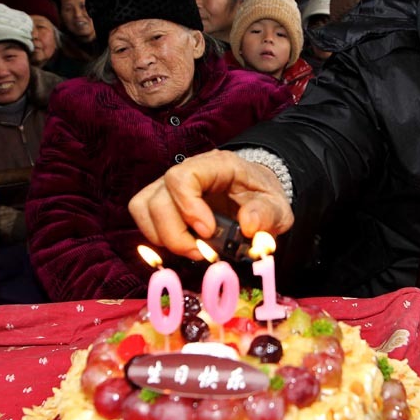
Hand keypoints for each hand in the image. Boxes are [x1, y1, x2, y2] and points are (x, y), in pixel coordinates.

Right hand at [129, 149, 293, 259]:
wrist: (256, 195)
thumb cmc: (262, 199)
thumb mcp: (277, 207)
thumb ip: (267, 215)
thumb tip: (249, 225)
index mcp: (216, 166)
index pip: (183, 177)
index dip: (188, 207)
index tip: (208, 232)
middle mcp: (187, 170)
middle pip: (158, 197)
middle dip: (175, 233)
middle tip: (202, 252)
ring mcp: (170, 185)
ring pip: (143, 206)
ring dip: (162, 236)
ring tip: (191, 249)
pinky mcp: (162, 200)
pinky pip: (141, 214)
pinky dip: (155, 235)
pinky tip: (179, 244)